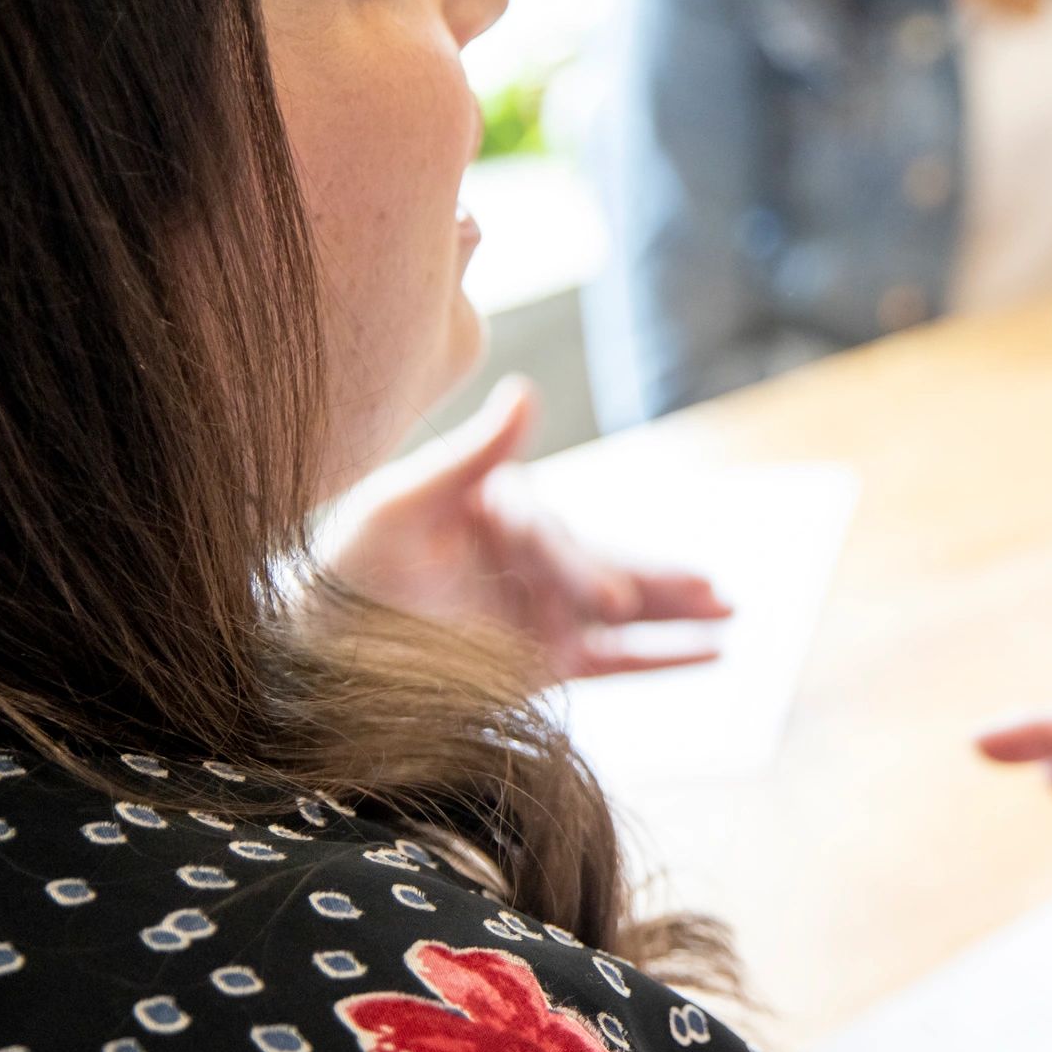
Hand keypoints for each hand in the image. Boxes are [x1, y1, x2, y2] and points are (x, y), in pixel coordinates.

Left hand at [329, 378, 731, 684]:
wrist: (320, 640)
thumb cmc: (353, 559)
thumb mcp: (403, 500)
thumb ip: (471, 454)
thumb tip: (525, 388)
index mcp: (508, 515)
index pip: (554, 540)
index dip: (584, 568)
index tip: (610, 597)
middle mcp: (536, 562)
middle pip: (608, 569)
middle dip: (659, 584)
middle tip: (710, 592)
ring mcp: (545, 614)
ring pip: (625, 616)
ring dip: (677, 614)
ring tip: (731, 612)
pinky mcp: (548, 663)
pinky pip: (615, 662)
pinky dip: (662, 659)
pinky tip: (712, 654)